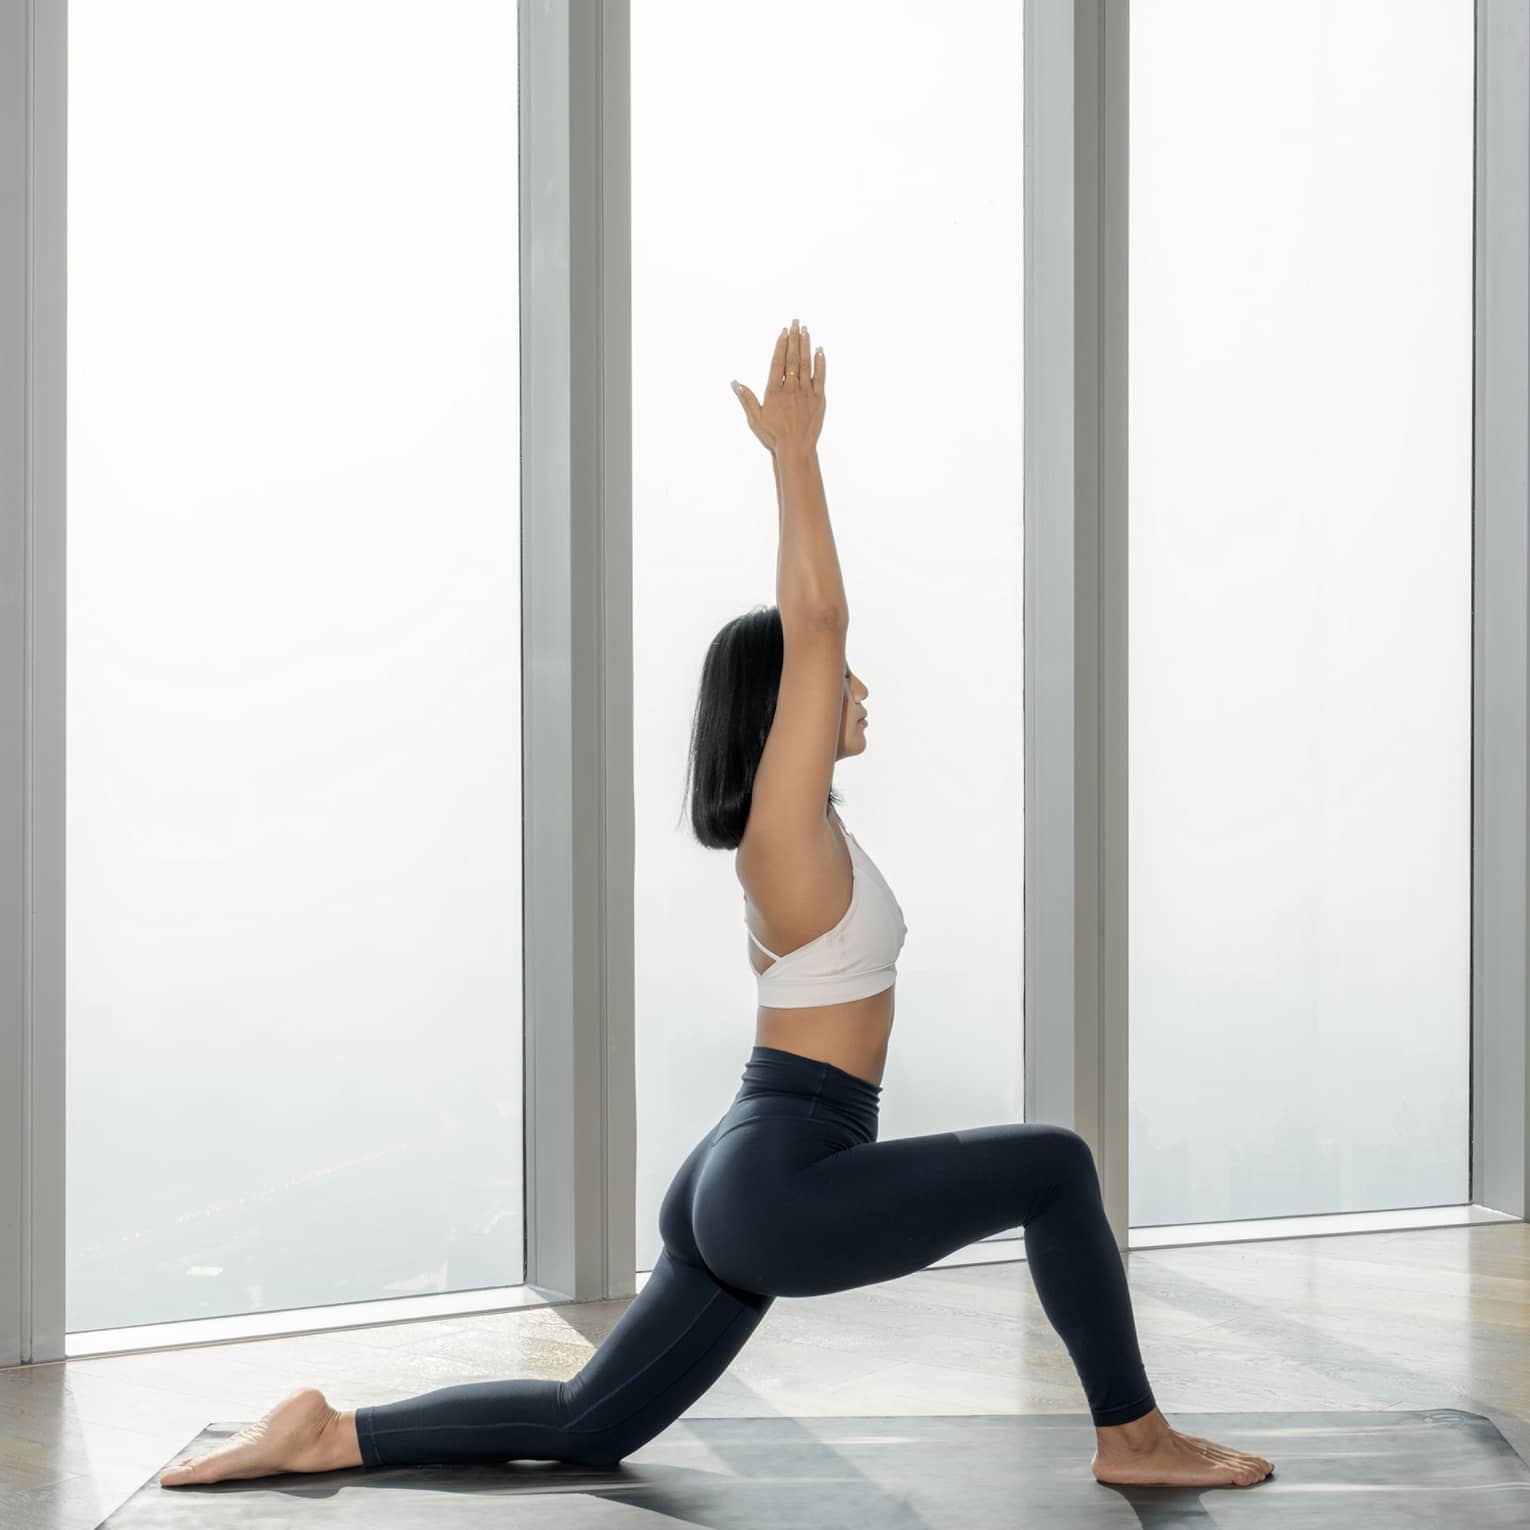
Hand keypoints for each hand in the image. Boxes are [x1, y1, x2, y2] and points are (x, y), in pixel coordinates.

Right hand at [731, 318, 825, 456]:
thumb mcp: (755, 419)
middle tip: (795, 322)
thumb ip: (746, 399)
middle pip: (792, 358)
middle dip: (794, 338)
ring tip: (805, 330)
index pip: (778, 363)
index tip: (783, 332)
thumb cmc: (774, 436)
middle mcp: (790, 388)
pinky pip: (820, 377)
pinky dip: (820, 363)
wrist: (796, 449)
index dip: (780, 346)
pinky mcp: (819, 399)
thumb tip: (735, 383)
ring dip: (806, 345)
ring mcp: (806, 393)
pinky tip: (819, 350)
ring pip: (806, 364)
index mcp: (774, 392)